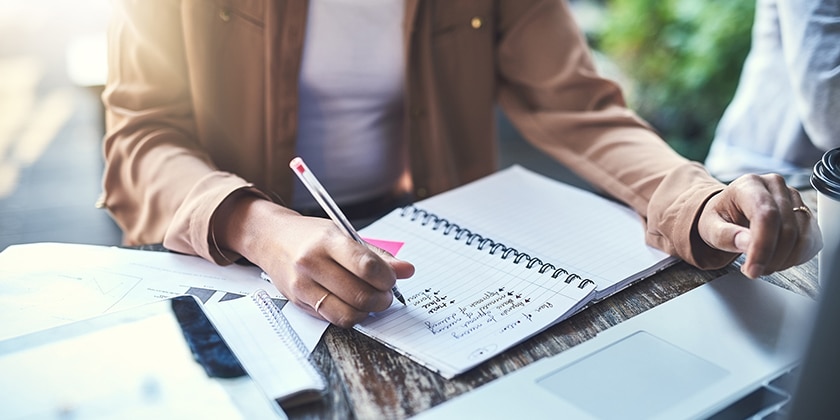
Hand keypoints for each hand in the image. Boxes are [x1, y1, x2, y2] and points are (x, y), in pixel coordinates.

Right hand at [216, 194, 414, 327]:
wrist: (270, 239)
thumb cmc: (311, 236)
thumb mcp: (343, 234)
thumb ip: (376, 255)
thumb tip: (407, 271)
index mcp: (328, 241)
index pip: (366, 266)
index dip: (387, 278)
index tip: (392, 279)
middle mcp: (312, 263)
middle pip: (360, 294)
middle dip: (382, 299)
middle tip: (386, 294)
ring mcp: (303, 285)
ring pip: (347, 313)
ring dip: (367, 312)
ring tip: (371, 301)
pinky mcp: (298, 302)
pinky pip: (332, 319)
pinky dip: (350, 315)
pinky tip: (353, 304)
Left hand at [697, 174, 821, 277]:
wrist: (728, 212)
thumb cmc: (718, 218)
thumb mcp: (710, 227)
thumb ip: (725, 235)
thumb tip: (746, 243)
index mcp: (749, 185)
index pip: (766, 215)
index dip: (762, 247)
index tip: (753, 269)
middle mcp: (775, 186)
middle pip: (786, 228)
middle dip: (772, 258)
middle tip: (754, 270)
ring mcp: (793, 197)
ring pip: (802, 235)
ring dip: (784, 259)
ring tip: (763, 264)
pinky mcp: (804, 211)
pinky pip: (810, 239)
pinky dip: (796, 256)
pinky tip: (778, 260)